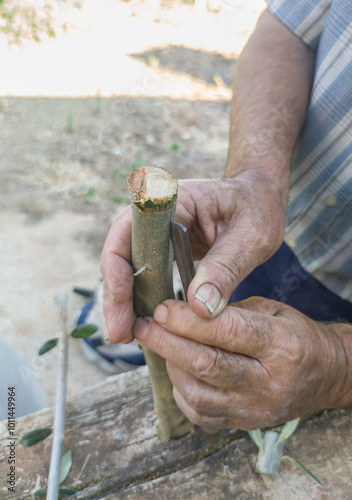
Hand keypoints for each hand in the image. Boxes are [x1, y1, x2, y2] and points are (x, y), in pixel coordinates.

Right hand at [100, 171, 286, 342]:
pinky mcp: (164, 251)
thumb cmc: (258, 209)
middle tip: (118, 334)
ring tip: (124, 335)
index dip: (118, 266)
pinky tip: (143, 324)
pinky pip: (145, 276)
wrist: (261, 200)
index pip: (128, 230)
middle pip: (121, 254)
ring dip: (125, 302)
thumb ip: (225, 269)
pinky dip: (142, 300)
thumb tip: (200, 310)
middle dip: (116, 295)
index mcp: (171, 200)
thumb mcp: (250, 238)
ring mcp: (157, 234)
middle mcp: (155, 216)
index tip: (122, 300)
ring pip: (128, 269)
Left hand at [133, 297, 348, 430]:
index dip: (187, 319)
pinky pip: (201, 414)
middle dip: (166, 342)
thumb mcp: (270, 309)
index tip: (162, 308)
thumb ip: (229, 310)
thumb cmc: (294, 334)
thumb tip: (183, 309)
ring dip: (171, 366)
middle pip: (206, 364)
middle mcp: (270, 382)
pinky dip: (181, 391)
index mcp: (281, 345)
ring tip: (162, 345)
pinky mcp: (245, 424)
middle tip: (144, 326)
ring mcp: (256, 409)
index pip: (226, 331)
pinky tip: (178, 370)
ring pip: (197, 393)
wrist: (325, 374)